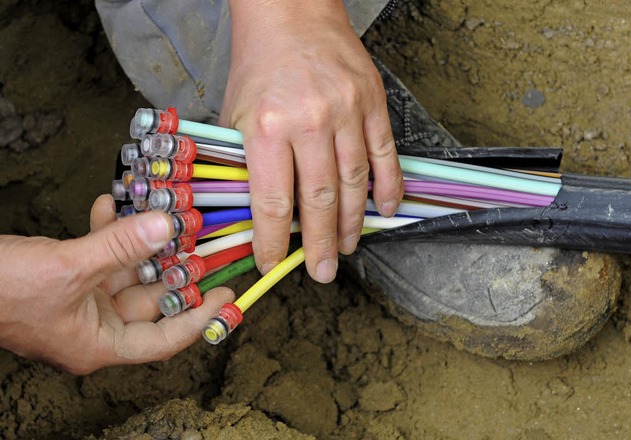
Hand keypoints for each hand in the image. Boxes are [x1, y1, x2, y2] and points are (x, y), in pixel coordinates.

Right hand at [0, 195, 233, 374]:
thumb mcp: (68, 267)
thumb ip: (121, 247)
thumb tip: (168, 226)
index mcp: (98, 344)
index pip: (164, 340)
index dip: (200, 317)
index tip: (227, 293)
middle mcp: (93, 326)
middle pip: (150, 300)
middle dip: (174, 268)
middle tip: (200, 241)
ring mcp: (79, 301)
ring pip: (126, 272)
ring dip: (141, 242)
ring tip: (162, 214)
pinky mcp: (65, 277)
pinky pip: (98, 255)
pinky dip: (107, 231)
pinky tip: (111, 204)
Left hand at [219, 0, 403, 282]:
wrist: (291, 14)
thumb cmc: (259, 65)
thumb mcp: (234, 115)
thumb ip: (246, 163)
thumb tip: (259, 213)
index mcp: (266, 127)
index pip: (273, 203)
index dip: (274, 242)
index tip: (274, 263)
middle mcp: (309, 122)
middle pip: (319, 201)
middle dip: (321, 244)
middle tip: (322, 271)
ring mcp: (347, 112)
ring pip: (354, 184)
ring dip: (353, 223)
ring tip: (348, 247)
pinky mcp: (372, 102)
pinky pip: (384, 155)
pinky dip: (388, 187)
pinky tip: (386, 210)